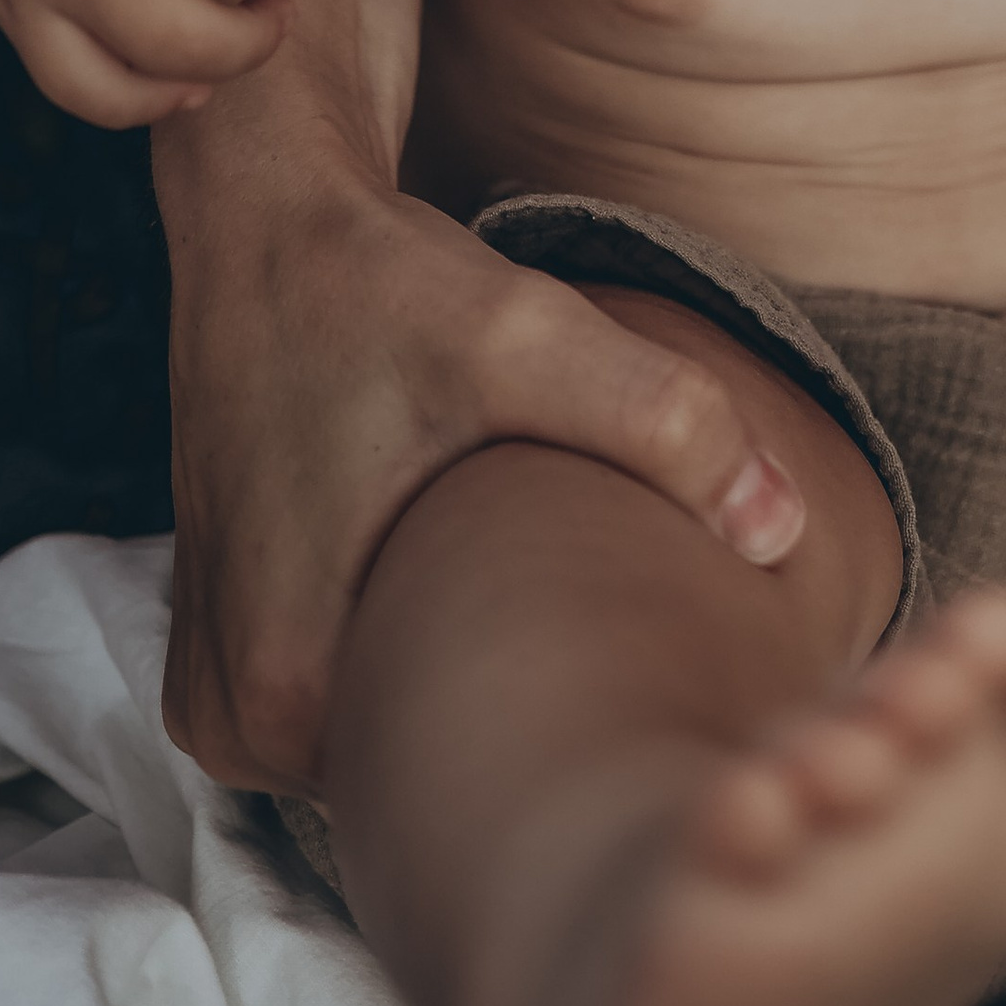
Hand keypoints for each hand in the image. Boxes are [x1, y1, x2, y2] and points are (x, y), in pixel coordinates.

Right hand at [158, 152, 804, 790]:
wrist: (268, 221)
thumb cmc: (385, 283)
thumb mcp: (534, 337)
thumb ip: (665, 425)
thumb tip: (783, 529)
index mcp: (287, 695)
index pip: (457, 784)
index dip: (559, 732)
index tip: (633, 666)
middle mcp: (236, 721)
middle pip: (416, 763)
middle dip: (513, 704)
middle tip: (609, 621)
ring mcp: (221, 689)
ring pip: (385, 724)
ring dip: (459, 670)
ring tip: (545, 594)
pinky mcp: (226, 645)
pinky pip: (347, 685)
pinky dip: (411, 641)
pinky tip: (472, 580)